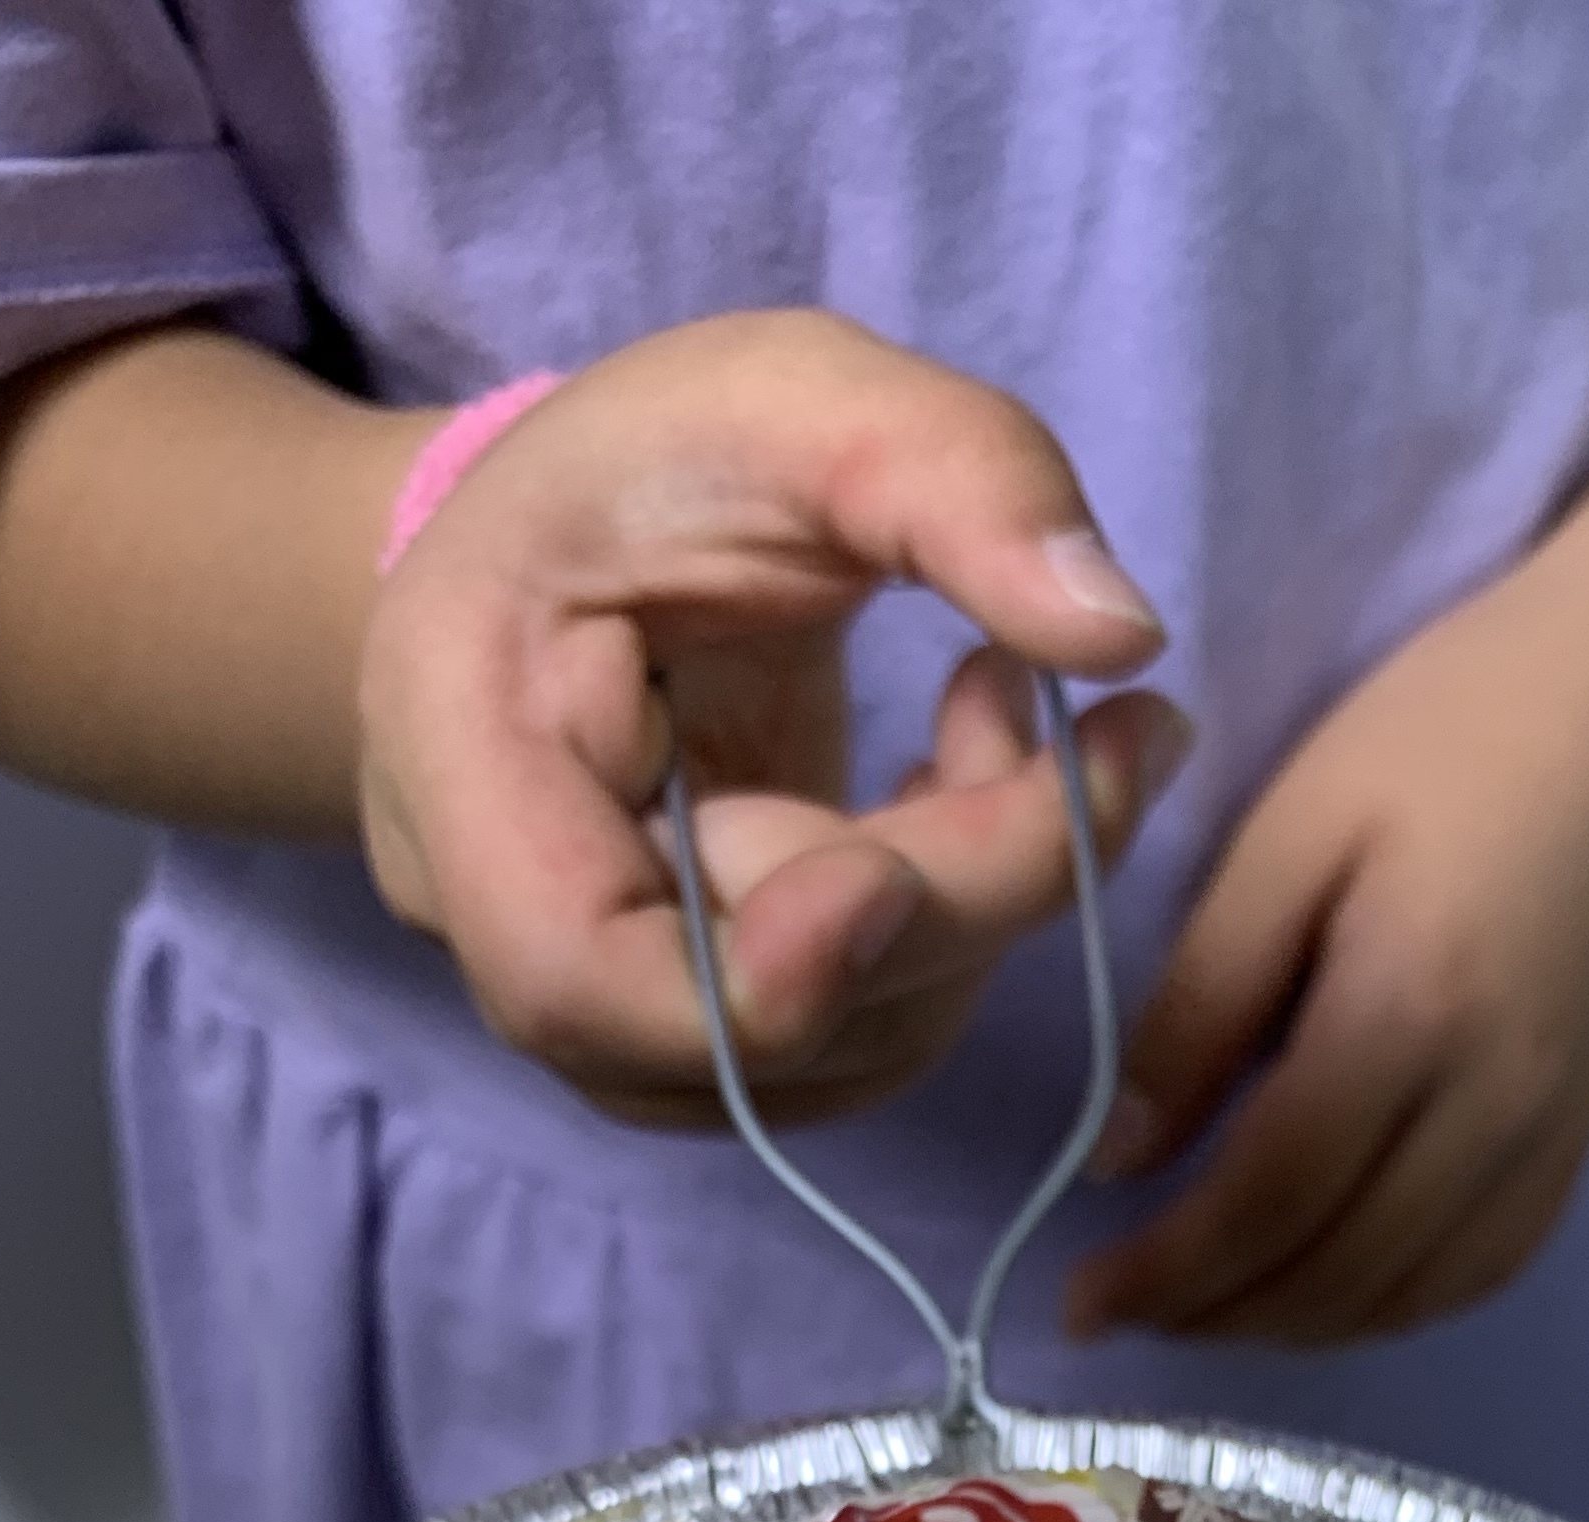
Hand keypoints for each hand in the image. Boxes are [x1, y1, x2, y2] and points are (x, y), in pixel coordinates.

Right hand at [357, 313, 1190, 1123]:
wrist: (588, 543)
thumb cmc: (659, 464)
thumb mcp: (795, 398)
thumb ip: (954, 477)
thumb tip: (1124, 633)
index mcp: (464, 755)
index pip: (576, 975)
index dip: (759, 981)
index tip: (904, 871)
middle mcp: (508, 926)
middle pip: (747, 1029)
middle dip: (962, 895)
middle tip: (1122, 734)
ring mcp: (609, 1006)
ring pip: (834, 1055)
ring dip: (981, 906)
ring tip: (1008, 704)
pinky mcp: (710, 1031)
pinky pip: (865, 1037)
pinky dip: (963, 927)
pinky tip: (971, 783)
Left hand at [1065, 557, 1588, 1344]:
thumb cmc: (1450, 729)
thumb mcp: (1289, 833)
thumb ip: (1202, 1001)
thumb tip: (1119, 1157)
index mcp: (1408, 1014)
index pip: (1267, 1199)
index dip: (1166, 1270)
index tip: (1079, 1298)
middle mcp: (1495, 1103)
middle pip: (1336, 1271)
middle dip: (1215, 1313)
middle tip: (1122, 1311)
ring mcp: (1555, 1130)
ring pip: (1411, 1293)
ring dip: (1296, 1326)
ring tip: (1206, 1309)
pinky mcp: (1584, 1129)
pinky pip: (1483, 1268)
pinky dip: (1391, 1305)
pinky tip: (1325, 1288)